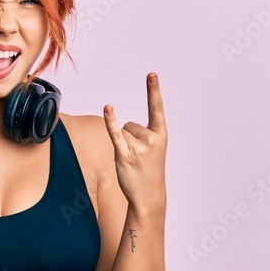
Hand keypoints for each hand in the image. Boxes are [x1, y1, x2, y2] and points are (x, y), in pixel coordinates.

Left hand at [102, 72, 167, 211]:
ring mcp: (138, 146)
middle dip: (131, 138)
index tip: (151, 74)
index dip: (153, 90)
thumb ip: (144, 133)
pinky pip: (115, 133)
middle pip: (131, 124)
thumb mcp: (154, 149)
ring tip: (133, 161)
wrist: (149, 196)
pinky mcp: (124, 154)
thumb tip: (121, 124)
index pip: (156, 108)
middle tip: (139, 157)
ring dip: (123, 145)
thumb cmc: (149, 171)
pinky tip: (108, 108)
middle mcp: (151, 138)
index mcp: (161, 135)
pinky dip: (110, 121)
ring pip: (122, 132)